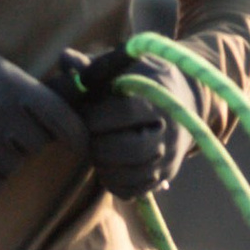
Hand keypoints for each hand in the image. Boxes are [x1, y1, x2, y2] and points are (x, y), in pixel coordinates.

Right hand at [0, 34, 90, 196]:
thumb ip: (24, 88)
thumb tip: (55, 108)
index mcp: (13, 87)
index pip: (62, 120)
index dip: (77, 135)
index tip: (80, 143)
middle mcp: (1, 116)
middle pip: (37, 145)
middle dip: (28, 139)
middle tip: (7, 126)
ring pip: (14, 166)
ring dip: (6, 157)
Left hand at [64, 43, 197, 200]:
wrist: (184, 99)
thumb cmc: (144, 78)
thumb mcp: (124, 66)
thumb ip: (94, 66)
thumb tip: (64, 58)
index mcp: (160, 100)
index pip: (125, 113)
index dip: (97, 115)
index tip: (83, 111)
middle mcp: (170, 132)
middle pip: (130, 149)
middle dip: (99, 143)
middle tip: (87, 134)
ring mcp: (169, 158)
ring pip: (130, 174)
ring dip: (103, 164)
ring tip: (96, 147)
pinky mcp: (164, 176)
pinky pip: (132, 191)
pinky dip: (113, 182)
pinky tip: (107, 164)